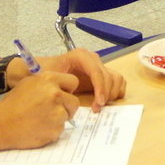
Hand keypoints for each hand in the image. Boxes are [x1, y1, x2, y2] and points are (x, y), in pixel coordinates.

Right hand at [0, 72, 80, 147]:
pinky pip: (60, 129)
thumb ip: (48, 84)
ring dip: (58, 119)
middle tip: (51, 110)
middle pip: (74, 102)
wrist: (0, 124)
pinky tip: (38, 128)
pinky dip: (52, 130)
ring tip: (40, 119)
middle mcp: (55, 94)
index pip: (73, 81)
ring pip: (67, 116)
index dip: (67, 89)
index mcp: (49, 79)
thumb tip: (63, 87)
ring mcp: (57, 113)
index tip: (61, 94)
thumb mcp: (29, 84)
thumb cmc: (13, 104)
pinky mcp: (55, 129)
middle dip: (66, 107)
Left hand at [7, 48, 125, 110]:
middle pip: (108, 76)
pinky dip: (116, 91)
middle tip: (96, 109)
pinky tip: (107, 100)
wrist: (47, 72)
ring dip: (111, 93)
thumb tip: (60, 87)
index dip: (100, 87)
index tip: (98, 103)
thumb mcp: (48, 75)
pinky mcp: (102, 74)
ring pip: (115, 78)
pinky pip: (117, 80)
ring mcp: (99, 66)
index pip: (96, 71)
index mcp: (80, 56)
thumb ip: (53, 79)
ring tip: (100, 105)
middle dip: (105, 94)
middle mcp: (92, 58)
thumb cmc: (46, 73)